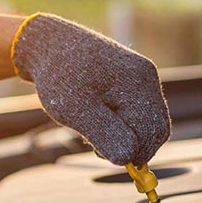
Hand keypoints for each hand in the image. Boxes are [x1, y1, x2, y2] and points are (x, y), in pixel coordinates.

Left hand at [11, 13, 170, 165]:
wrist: (48, 44)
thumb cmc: (58, 77)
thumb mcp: (75, 110)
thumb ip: (104, 134)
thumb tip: (128, 159)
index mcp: (138, 82)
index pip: (152, 132)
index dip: (131, 152)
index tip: (97, 151)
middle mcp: (146, 77)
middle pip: (153, 128)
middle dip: (128, 144)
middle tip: (93, 144)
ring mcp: (141, 78)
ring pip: (144, 122)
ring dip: (121, 135)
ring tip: (89, 128)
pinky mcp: (132, 80)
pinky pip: (135, 112)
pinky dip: (118, 123)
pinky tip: (94, 119)